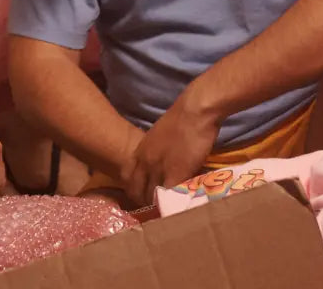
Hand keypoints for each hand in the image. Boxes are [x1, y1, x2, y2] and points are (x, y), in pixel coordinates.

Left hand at [124, 92, 219, 206]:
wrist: (194, 111)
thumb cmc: (182, 119)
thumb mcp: (161, 136)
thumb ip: (157, 151)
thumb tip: (163, 162)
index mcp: (140, 151)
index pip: (128, 179)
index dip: (136, 191)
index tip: (145, 197)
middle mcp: (144, 162)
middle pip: (138, 191)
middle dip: (146, 202)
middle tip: (159, 208)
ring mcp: (158, 169)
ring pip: (152, 197)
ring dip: (160, 205)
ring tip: (170, 210)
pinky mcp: (175, 174)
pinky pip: (170, 197)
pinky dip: (174, 204)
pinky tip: (180, 206)